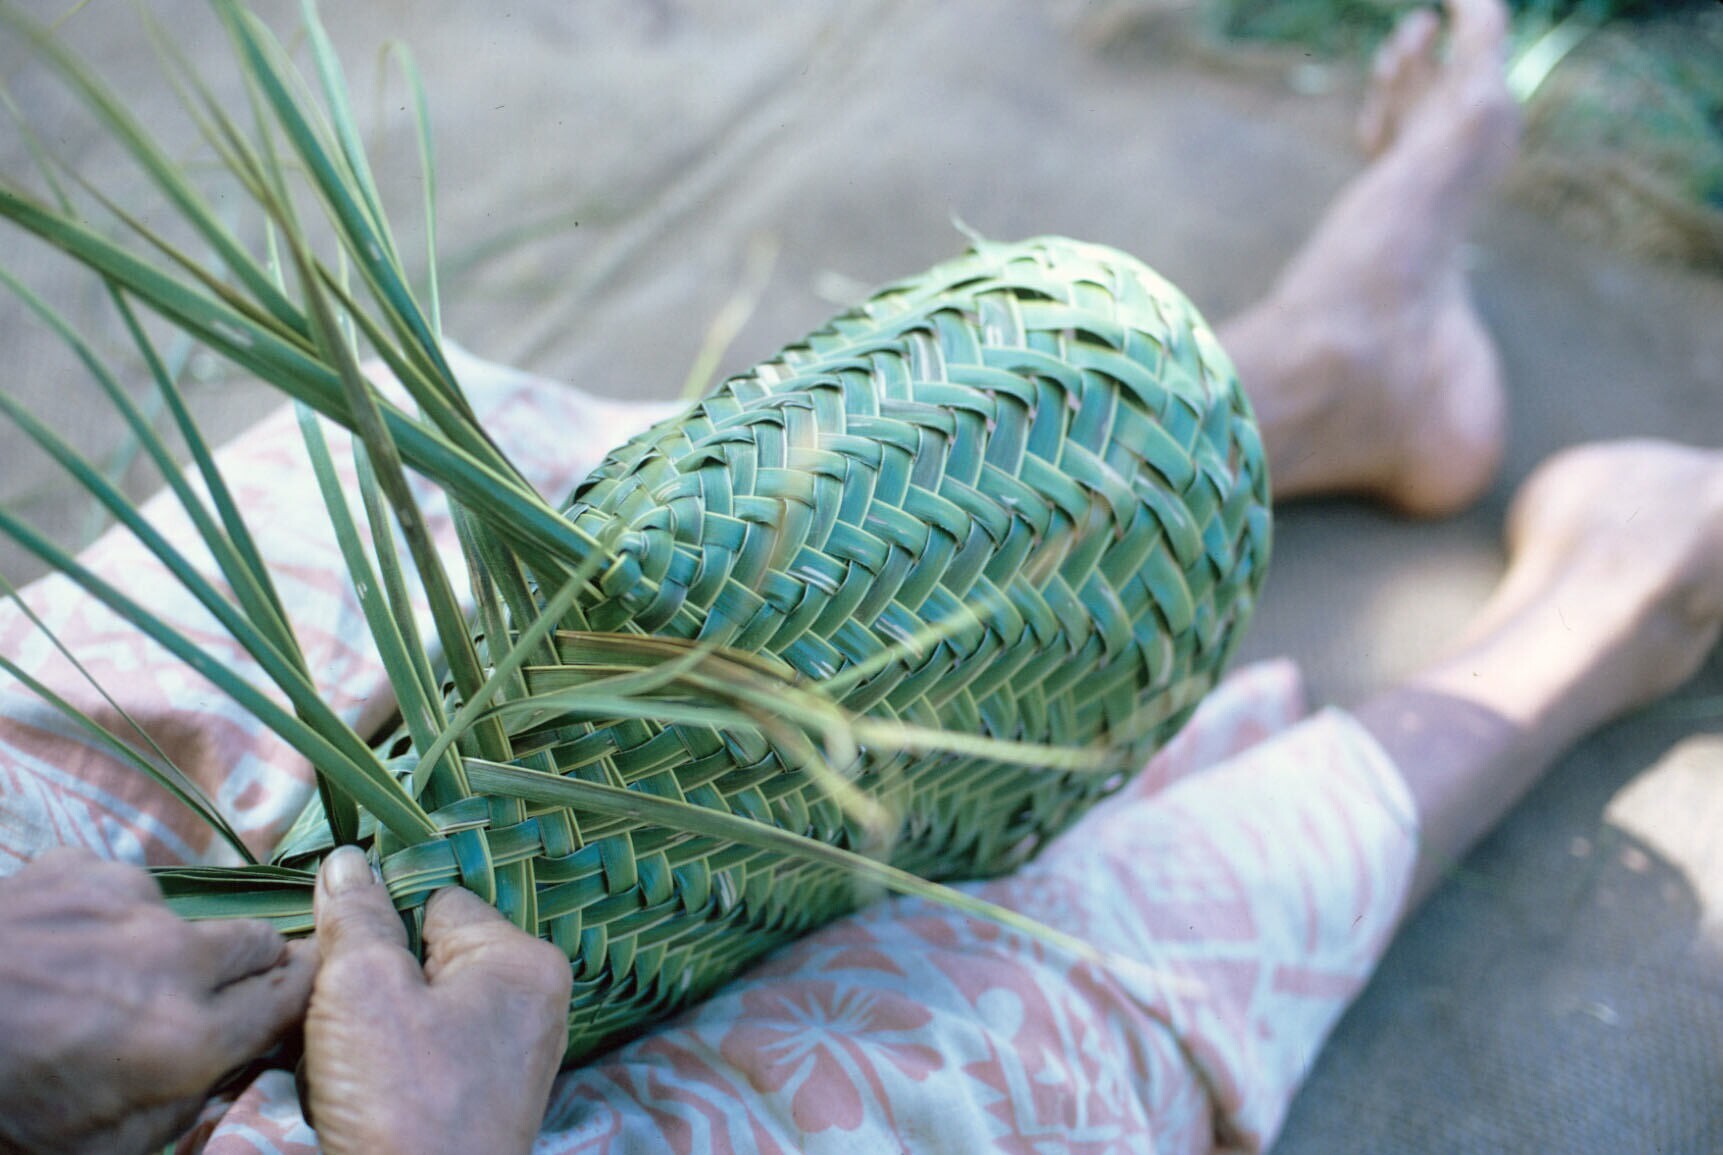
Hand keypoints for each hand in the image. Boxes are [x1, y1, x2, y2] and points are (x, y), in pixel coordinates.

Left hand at [0, 848, 314, 1154]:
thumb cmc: (2, 1107)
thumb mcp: (97, 1151)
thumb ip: (183, 1107)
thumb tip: (234, 1064)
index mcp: (185, 1038)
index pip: (295, 995)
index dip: (299, 1000)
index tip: (288, 1005)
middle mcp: (173, 958)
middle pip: (261, 944)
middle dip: (246, 972)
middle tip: (202, 1002)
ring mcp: (127, 903)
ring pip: (188, 917)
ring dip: (169, 947)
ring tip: (106, 980)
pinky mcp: (80, 867)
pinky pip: (124, 890)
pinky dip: (109, 918)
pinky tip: (63, 950)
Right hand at [303, 846, 571, 1154]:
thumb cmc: (402, 1101)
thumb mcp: (363, 988)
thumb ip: (356, 917)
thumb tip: (348, 861)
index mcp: (523, 963)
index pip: (437, 900)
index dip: (378, 922)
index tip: (338, 958)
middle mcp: (531, 1005)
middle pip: (426, 956)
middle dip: (369, 980)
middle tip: (335, 1020)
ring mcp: (507, 1060)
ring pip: (415, 1010)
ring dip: (366, 1029)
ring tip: (341, 1064)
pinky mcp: (478, 1104)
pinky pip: (419, 1058)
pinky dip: (381, 1070)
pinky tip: (354, 1094)